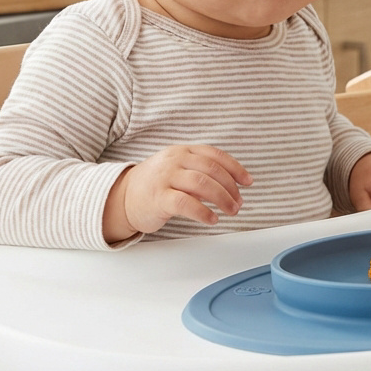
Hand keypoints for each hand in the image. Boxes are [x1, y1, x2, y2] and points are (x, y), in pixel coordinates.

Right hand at [105, 145, 251, 240]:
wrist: (122, 197)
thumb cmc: (155, 185)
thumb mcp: (177, 168)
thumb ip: (200, 170)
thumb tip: (232, 183)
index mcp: (182, 151)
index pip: (215, 155)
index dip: (235, 168)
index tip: (248, 181)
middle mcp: (174, 160)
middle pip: (212, 170)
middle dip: (231, 187)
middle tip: (239, 202)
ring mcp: (165, 178)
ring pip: (203, 184)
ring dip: (223, 199)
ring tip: (231, 211)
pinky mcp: (159, 198)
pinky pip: (187, 203)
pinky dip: (204, 212)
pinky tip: (212, 219)